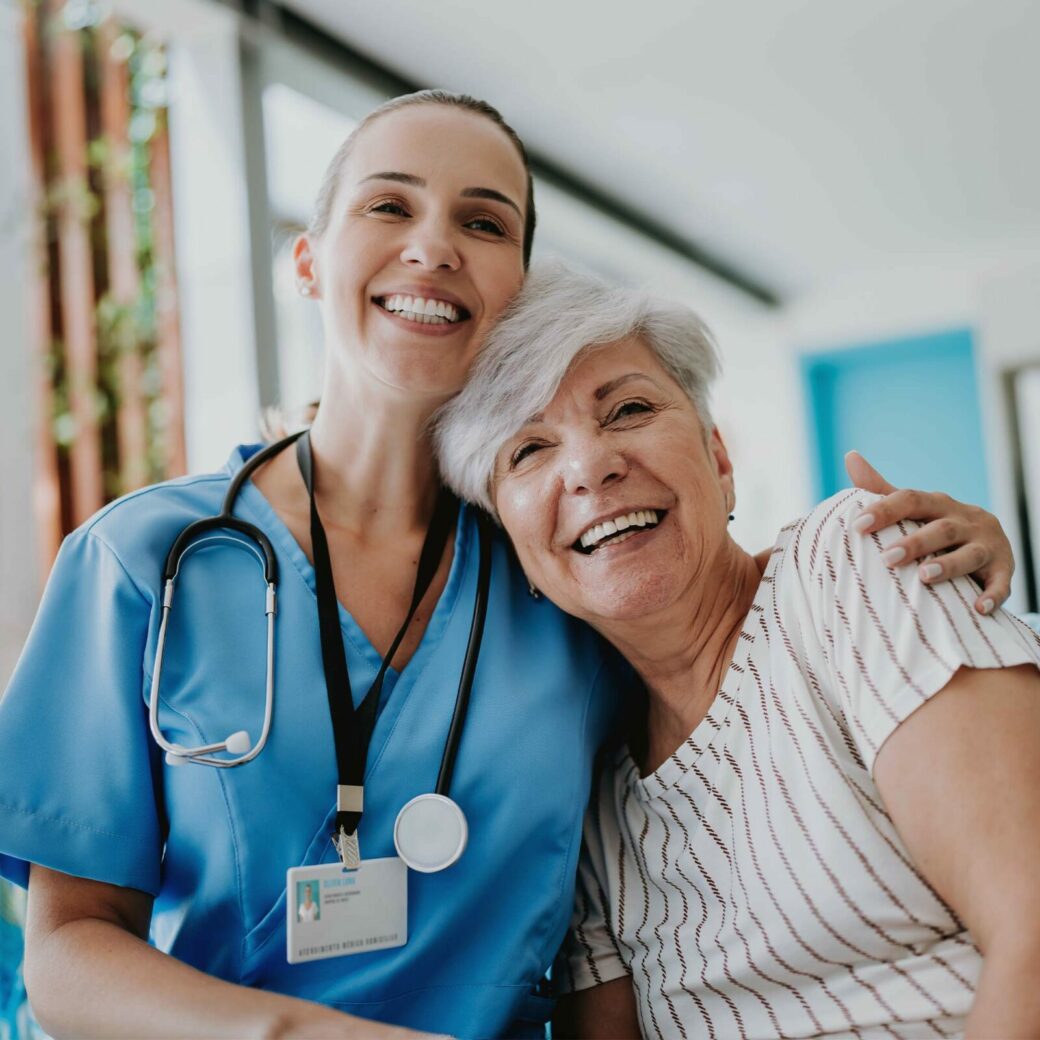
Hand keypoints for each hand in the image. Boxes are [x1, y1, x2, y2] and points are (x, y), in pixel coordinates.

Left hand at [844, 450, 1014, 614]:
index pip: (911, 500)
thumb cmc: (937, 526)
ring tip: (924, 576)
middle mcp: (966, 521)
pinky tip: (978, 608)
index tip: (857, 525)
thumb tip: (850, 456)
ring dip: (949, 565)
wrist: (988, 546)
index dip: (885, 510)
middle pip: (940, 528)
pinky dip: (992, 595)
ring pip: (970, 554)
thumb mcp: (914, 508)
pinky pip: (1001, 583)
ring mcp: (987, 545)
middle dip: (915, 542)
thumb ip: (882, 489)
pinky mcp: (1004, 570)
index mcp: (939, 504)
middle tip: (886, 558)